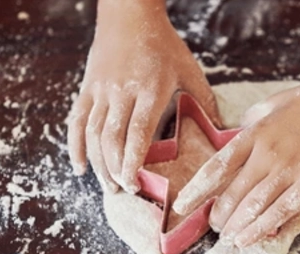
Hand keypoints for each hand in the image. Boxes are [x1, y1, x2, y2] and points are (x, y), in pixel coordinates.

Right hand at [67, 0, 218, 192]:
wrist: (129, 15)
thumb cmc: (164, 44)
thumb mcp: (189, 71)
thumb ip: (204, 102)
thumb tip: (224, 132)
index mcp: (150, 90)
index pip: (137, 132)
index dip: (132, 161)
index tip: (134, 183)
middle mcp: (122, 92)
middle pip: (112, 138)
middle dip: (115, 169)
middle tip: (124, 191)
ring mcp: (101, 91)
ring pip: (92, 134)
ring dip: (98, 164)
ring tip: (108, 186)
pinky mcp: (87, 89)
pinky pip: (76, 122)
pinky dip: (75, 147)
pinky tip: (81, 167)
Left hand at [172, 77, 299, 247]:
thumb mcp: (273, 105)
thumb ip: (252, 121)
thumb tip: (235, 134)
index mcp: (254, 134)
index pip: (217, 167)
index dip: (197, 189)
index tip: (182, 205)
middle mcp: (266, 154)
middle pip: (232, 193)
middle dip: (218, 215)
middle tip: (213, 226)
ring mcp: (288, 171)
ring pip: (253, 207)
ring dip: (236, 227)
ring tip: (228, 238)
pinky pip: (279, 213)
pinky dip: (259, 229)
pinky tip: (247, 240)